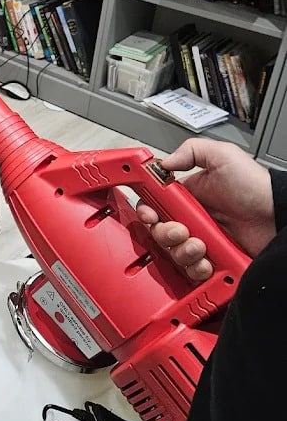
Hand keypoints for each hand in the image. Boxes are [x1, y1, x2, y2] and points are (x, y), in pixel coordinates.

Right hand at [137, 139, 274, 282]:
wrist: (278, 217)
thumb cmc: (256, 187)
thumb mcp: (223, 156)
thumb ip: (191, 150)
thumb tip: (163, 162)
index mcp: (188, 195)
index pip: (154, 203)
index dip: (146, 209)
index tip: (150, 213)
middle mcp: (191, 219)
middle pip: (159, 231)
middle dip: (164, 233)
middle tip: (181, 229)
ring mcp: (201, 240)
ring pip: (173, 252)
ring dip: (182, 251)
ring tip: (200, 244)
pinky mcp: (212, 260)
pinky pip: (192, 270)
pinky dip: (196, 268)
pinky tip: (208, 259)